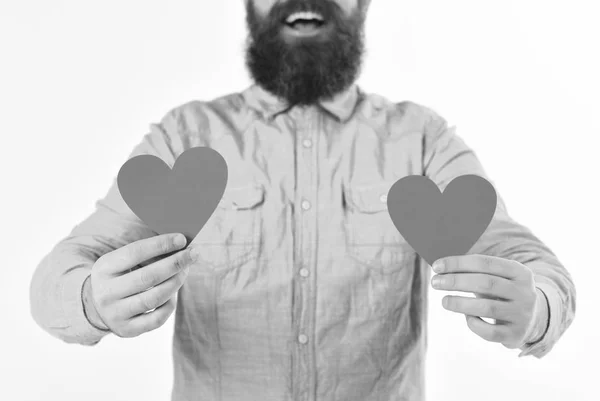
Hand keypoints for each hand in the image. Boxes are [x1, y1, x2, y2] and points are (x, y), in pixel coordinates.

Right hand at [84, 233, 197, 337]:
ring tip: (185, 270)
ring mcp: (115, 314)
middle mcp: (106, 293)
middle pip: (148, 277)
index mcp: (104, 268)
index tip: (182, 239)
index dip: (161, 244)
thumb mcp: (122, 260)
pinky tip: (173, 293)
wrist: (97, 306)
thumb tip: (180, 244)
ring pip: (155, 298)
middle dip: (175, 263)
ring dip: (176, 282)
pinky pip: (157, 318)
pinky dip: (170, 303)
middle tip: (193, 254)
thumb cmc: (120, 275)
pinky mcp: (127, 330)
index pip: (135, 252)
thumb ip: (147, 251)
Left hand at [431, 254, 547, 348]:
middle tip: (435, 282)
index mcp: (519, 272)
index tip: (436, 266)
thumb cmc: (501, 293)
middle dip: (456, 281)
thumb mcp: (495, 277)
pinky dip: (474, 324)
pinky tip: (467, 317)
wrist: (530, 319)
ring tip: (444, 301)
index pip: (485, 262)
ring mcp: (522, 315)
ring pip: (487, 308)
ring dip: (460, 303)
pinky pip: (490, 331)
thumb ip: (473, 270)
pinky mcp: (516, 335)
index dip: (458, 263)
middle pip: (486, 283)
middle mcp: (525, 292)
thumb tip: (440, 267)